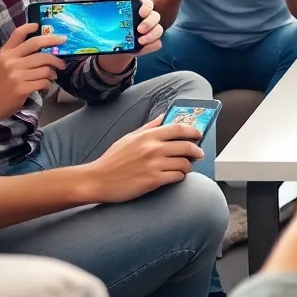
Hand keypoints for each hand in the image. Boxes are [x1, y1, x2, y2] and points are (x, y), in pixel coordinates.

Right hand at [0, 22, 66, 118]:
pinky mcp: (22, 88)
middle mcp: (10, 61)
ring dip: (52, 73)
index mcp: (6, 53)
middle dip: (55, 51)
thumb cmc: (1, 83)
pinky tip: (45, 86)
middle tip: (62, 60)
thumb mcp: (4, 64)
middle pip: (38, 48)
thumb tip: (45, 48)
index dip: (29, 27)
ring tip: (52, 76)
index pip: (17, 34)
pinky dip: (48, 84)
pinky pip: (44, 81)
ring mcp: (16, 74)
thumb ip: (19, 55)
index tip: (39, 25)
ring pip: (45, 67)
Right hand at [83, 116, 204, 203]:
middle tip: (198, 154)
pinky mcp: (154, 180)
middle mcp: (153, 148)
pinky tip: (176, 176)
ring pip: (184, 163)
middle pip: (186, 146)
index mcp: (147, 136)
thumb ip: (149, 127)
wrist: (98, 180)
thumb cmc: (113, 159)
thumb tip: (164, 116)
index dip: (192, 131)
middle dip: (196, 150)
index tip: (198, 134)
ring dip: (188, 166)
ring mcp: (154, 165)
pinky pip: (177, 177)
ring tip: (185, 167)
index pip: (178, 129)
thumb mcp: (129, 137)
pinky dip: (180, 176)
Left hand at [99, 0, 161, 72]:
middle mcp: (149, 19)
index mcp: (142, 9)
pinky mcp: (152, 43)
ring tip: (141, 41)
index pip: (148, 4)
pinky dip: (151, 45)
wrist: (117, 43)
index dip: (146, 8)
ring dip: (151, 35)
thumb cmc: (119, 24)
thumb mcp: (119, 12)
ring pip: (159, 30)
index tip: (141, 13)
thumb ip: (125, 1)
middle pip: (156, 17)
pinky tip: (142, 47)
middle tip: (140, 29)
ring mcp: (152, 31)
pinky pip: (157, 44)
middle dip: (149, 23)